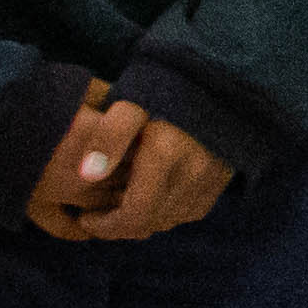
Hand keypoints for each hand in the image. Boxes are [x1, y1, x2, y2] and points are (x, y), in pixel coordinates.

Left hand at [24, 86, 229, 239]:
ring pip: (170, 221)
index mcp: (166, 153)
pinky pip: (191, 212)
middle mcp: (193, 171)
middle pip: (151, 223)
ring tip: (121, 205)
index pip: (134, 215)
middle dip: (119, 227)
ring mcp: (212, 178)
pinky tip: (152, 198)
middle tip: (98, 216)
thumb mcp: (130, 104)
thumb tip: (89, 175)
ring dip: (142, 222)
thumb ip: (108, 135)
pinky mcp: (223, 180)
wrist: (216, 79)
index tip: (85, 216)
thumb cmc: (165, 91)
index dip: (105, 226)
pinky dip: (167, 213)